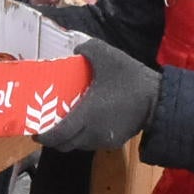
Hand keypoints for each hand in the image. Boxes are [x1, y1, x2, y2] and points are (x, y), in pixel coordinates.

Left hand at [41, 38, 157, 151]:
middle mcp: (91, 133)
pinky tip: (87, 121)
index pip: (58, 136)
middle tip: (48, 125)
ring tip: (67, 122)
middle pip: (65, 144)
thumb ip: (87, 49)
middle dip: (54, 138)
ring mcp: (104, 139)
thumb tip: (76, 49)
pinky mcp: (115, 141)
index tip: (35, 131)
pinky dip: (85, 136)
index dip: (44, 136)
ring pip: (79, 145)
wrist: (158, 99)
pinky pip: (93, 142)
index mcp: (85, 116)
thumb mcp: (106, 55)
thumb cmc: (129, 79)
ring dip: (70, 138)